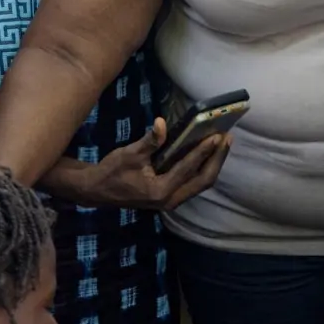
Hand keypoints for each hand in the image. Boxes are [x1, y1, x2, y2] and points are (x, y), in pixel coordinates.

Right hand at [78, 118, 230, 211]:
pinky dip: (203, 168)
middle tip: (227, 138)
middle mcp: (170, 200)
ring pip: (200, 184)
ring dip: (213, 164)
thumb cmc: (112, 172)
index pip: (188, 169)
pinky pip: (193, 183)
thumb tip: (161, 123)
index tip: (216, 137)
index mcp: (161, 191)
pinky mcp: (170, 197)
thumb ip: (150, 141)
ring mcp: (171, 201)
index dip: (204, 152)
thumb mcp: (130, 154)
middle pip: (203, 181)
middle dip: (217, 159)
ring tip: (223, 144)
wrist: (97, 190)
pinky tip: (208, 154)